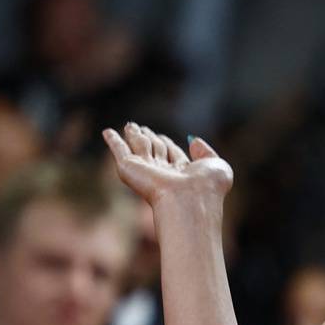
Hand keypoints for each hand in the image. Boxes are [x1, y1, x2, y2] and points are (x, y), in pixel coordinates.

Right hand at [102, 122, 231, 207]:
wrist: (190, 199)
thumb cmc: (208, 187)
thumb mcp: (217, 165)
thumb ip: (206, 152)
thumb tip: (192, 139)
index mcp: (184, 174)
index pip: (173, 155)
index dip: (168, 144)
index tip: (163, 137)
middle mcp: (164, 174)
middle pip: (155, 150)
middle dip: (149, 138)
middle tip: (142, 128)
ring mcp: (146, 171)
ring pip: (139, 147)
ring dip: (134, 136)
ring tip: (130, 125)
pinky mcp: (129, 169)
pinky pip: (119, 151)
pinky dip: (113, 141)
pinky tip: (107, 132)